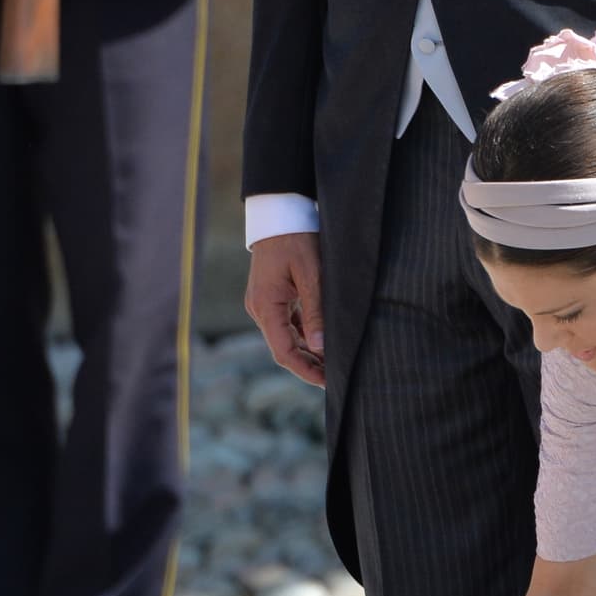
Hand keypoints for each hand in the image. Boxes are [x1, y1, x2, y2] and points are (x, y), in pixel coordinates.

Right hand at [245, 232, 325, 388]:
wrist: (279, 213)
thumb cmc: (296, 239)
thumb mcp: (312, 274)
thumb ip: (316, 312)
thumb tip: (321, 349)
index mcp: (266, 306)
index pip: (283, 351)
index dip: (305, 370)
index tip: (326, 381)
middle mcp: (260, 308)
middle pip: (283, 348)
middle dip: (308, 364)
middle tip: (335, 376)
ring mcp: (264, 303)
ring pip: (285, 337)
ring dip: (307, 351)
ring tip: (332, 361)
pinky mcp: (271, 297)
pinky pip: (286, 324)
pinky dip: (303, 335)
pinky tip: (322, 340)